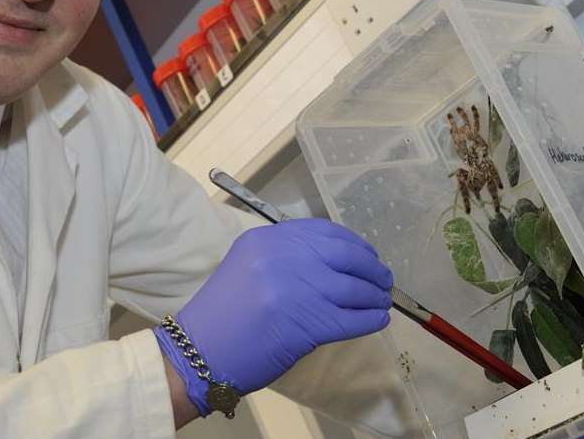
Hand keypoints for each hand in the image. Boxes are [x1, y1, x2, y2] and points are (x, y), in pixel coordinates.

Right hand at [154, 219, 393, 415]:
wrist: (201, 351)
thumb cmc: (223, 313)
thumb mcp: (248, 265)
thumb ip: (285, 256)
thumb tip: (334, 261)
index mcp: (268, 239)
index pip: (324, 232)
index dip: (353, 243)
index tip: (365, 254)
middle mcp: (285, 258)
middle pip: (346, 255)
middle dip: (371, 268)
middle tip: (383, 279)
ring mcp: (300, 289)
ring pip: (355, 288)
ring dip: (375, 295)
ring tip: (381, 300)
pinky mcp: (310, 323)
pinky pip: (354, 318)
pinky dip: (371, 319)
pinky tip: (377, 319)